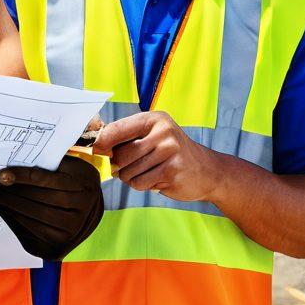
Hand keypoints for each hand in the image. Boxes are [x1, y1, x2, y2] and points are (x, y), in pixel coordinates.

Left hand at [0, 155, 103, 260]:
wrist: (90, 213)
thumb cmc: (75, 183)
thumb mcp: (71, 168)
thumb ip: (49, 165)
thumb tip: (15, 165)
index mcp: (83, 188)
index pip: (46, 181)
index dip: (21, 177)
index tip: (0, 175)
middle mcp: (80, 213)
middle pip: (37, 201)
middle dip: (10, 194)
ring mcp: (69, 234)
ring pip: (33, 219)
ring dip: (9, 207)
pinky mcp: (57, 248)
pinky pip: (30, 234)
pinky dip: (13, 221)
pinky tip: (3, 209)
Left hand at [92, 111, 221, 202]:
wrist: (207, 170)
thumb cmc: (172, 153)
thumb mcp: (153, 135)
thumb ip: (128, 138)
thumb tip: (97, 145)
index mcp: (155, 119)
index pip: (118, 128)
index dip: (103, 141)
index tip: (97, 149)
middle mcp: (163, 132)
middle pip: (122, 155)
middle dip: (120, 166)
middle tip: (130, 167)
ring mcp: (170, 152)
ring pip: (129, 172)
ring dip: (131, 178)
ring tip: (147, 172)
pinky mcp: (172, 172)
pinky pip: (140, 184)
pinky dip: (142, 185)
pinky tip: (157, 179)